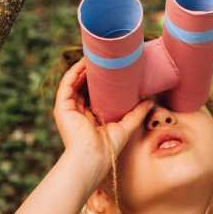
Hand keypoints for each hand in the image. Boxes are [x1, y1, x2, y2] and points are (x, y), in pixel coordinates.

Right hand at [52, 57, 153, 176]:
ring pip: (74, 83)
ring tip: (95, 55)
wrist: (93, 158)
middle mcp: (77, 113)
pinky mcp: (62, 108)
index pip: (94, 94)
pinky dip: (74, 72)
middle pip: (83, 86)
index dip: (101, 81)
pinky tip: (84, 62)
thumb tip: (150, 100)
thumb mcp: (125, 127)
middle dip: (92, 72)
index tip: (112, 69)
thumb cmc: (107, 149)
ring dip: (83, 68)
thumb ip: (137, 114)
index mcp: (90, 119)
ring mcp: (68, 110)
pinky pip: (67, 84)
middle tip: (104, 58)